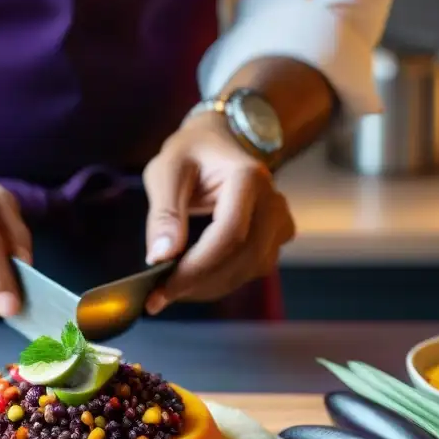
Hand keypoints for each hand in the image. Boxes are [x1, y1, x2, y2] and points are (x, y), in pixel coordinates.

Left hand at [141, 110, 295, 314]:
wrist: (221, 142)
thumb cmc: (191, 152)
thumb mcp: (167, 171)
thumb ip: (164, 214)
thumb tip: (160, 258)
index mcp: (248, 179)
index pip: (230, 235)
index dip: (196, 268)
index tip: (161, 290)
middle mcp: (273, 203)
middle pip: (243, 259)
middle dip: (198, 284)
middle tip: (158, 296)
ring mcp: (279, 222)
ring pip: (249, 270)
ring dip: (208, 287)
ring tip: (171, 288)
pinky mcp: (276, 238)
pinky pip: (251, 270)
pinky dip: (220, 281)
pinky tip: (193, 279)